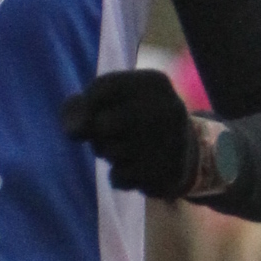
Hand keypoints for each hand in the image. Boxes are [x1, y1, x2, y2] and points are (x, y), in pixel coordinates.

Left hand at [60, 68, 206, 199]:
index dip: (88, 105)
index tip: (100, 110)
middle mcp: (167, 108)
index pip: (99, 89)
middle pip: (100, 123)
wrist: (185, 156)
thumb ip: (81, 108)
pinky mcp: (166, 173)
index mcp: (154, 83)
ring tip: (128, 151)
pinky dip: (119, 177)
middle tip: (112, 136)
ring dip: (108, 155)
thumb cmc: (136, 123)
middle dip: (97, 135)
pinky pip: (118, 177)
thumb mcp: (111, 103)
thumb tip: (74, 129)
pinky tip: (136, 170)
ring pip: (109, 152)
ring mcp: (169, 142)